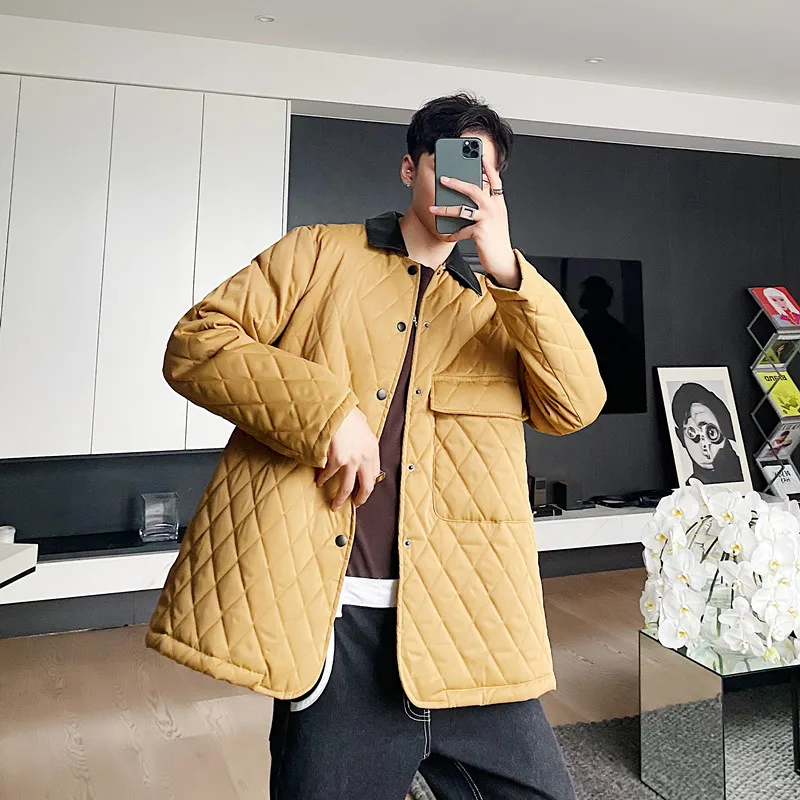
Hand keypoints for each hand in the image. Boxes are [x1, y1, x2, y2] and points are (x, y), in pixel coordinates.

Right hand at [317, 408, 380, 510]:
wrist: (334, 408)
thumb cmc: (345, 411)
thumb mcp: (361, 422)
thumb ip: (362, 432)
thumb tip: (359, 431)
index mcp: (373, 448)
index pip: (375, 473)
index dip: (369, 484)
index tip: (363, 489)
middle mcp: (365, 457)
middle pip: (367, 486)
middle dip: (361, 498)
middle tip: (355, 504)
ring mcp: (351, 460)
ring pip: (347, 488)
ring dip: (340, 499)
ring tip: (335, 505)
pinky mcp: (337, 460)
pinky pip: (329, 475)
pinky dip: (323, 480)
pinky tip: (319, 481)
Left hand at [429, 155, 520, 288]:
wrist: (503, 260)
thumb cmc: (496, 240)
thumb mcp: (495, 219)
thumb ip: (486, 206)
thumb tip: (473, 194)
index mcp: (498, 203)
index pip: (494, 180)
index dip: (488, 167)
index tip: (481, 156)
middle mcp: (494, 208)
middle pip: (474, 189)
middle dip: (457, 182)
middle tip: (443, 179)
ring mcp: (487, 219)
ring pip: (463, 209)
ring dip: (445, 208)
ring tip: (433, 208)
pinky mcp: (480, 232)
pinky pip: (461, 231)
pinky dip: (452, 234)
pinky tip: (446, 236)